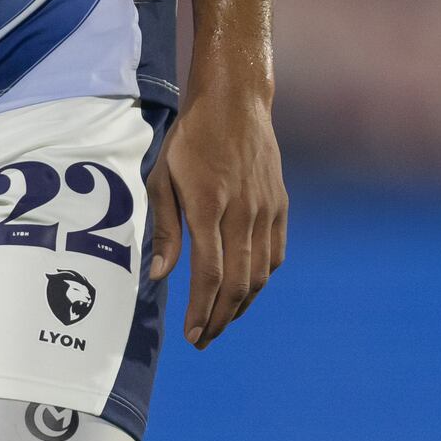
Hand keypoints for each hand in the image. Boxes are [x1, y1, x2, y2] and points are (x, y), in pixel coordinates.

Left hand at [146, 78, 286, 347]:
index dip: (202, 310)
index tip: (192, 334)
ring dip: (241, 305)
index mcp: (208, 204)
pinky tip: (245, 289)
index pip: (209, 273)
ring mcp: (266, 210)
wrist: (235, 102)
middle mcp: (242, 212)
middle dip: (220, 318)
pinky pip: (275, 255)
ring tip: (222, 320)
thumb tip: (160, 275)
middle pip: (236, 282)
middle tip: (205, 338)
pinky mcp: (280, 206)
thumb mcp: (163, 176)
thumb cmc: (190, 138)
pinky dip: (261, 280)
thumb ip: (164, 227)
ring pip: (260, 274)